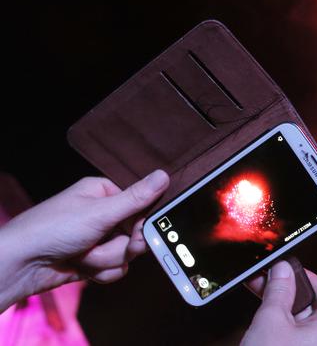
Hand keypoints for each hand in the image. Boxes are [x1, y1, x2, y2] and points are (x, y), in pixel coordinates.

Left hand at [0, 170, 168, 311]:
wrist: (20, 265)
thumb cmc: (52, 229)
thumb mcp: (100, 212)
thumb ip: (136, 198)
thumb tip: (164, 175)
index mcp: (104, 192)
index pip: (142, 206)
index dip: (142, 223)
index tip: (136, 233)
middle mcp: (103, 214)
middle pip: (136, 234)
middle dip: (120, 246)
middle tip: (101, 245)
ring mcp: (98, 238)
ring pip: (126, 254)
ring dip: (105, 260)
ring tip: (81, 255)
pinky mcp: (93, 260)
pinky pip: (115, 269)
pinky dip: (100, 272)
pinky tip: (81, 267)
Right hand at [241, 261, 316, 345]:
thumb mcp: (271, 320)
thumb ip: (278, 291)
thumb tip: (282, 270)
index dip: (310, 278)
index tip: (287, 271)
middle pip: (315, 308)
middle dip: (289, 293)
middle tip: (266, 282)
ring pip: (302, 325)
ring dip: (281, 310)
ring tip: (259, 300)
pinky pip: (295, 340)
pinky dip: (280, 328)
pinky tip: (261, 324)